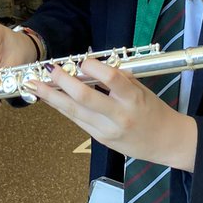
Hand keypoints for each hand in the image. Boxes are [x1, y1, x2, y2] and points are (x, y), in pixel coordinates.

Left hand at [35, 56, 196, 171]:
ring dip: (52, 96)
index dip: (93, 68)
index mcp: (133, 98)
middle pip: (84, 97)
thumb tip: (92, 66)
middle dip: (62, 82)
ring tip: (36, 85)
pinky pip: (77, 120)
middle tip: (49, 69)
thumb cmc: (155, 111)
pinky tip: (51, 98)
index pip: (111, 79)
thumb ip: (119, 78)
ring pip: (74, 111)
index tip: (82, 60)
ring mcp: (107, 130)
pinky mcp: (100, 139)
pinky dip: (62, 107)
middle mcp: (119, 115)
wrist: (166, 142)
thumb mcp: (142, 89)